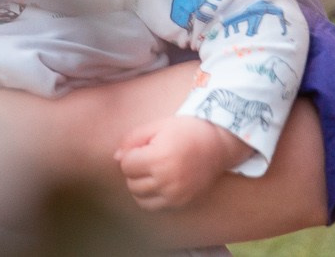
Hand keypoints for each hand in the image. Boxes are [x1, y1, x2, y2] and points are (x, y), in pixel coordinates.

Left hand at [116, 116, 253, 210]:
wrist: (218, 144)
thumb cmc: (186, 131)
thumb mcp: (156, 126)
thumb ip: (132, 140)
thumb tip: (117, 157)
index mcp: (159, 159)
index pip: (126, 165)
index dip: (130, 155)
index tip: (143, 148)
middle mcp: (167, 180)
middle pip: (131, 183)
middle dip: (133, 171)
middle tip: (146, 159)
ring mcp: (176, 195)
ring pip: (140, 198)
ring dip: (139, 185)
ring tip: (151, 172)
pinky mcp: (183, 203)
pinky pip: (154, 207)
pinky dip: (150, 197)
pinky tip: (157, 183)